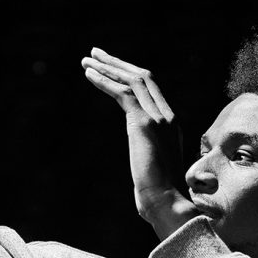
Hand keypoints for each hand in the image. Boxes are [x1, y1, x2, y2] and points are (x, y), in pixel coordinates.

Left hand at [81, 49, 199, 239]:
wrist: (166, 203)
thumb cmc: (159, 196)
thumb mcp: (154, 168)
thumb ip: (149, 155)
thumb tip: (144, 164)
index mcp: (171, 124)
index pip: (151, 89)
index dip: (129, 75)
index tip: (110, 68)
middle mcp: (167, 116)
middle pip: (143, 77)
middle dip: (117, 63)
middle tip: (94, 54)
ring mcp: (158, 118)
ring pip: (132, 80)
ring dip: (107, 68)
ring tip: (86, 61)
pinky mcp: (144, 124)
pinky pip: (123, 93)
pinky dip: (105, 81)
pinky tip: (89, 75)